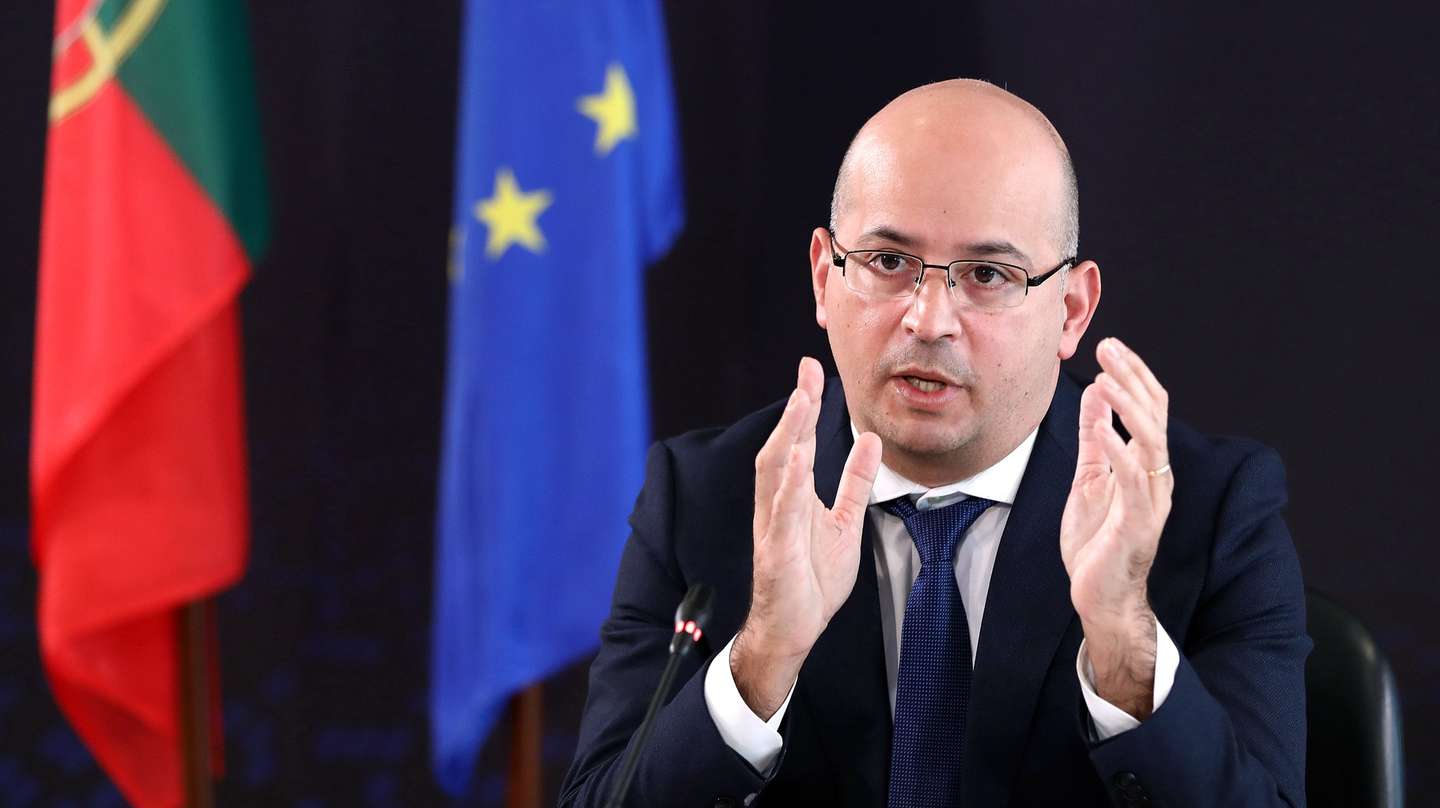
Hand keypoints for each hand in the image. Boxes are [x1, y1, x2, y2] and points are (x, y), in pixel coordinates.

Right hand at [731, 357, 881, 718]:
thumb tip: (870, 440)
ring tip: (801, 401)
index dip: (805, 405)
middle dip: (795, 408)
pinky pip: (783, 513)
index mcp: (794, 495)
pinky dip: (790, 485)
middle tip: (806, 371)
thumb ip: (855, 483)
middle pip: (784, 445)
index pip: (799, 441)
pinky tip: (798, 460)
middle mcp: (778, 503)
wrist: (792, 628)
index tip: (812, 369)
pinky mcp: (777, 551)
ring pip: (777, 472)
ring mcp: (774, 526)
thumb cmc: (811, 577)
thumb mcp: (845, 523)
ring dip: (790, 435)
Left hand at [1060, 338, 1173, 717]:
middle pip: (1154, 416)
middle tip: (1109, 347)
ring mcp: (1151, 500)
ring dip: (1128, 406)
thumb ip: (1094, 438)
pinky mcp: (1138, 523)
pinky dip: (1118, 449)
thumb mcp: (1090, 477)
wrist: (1099, 596)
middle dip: (1133, 378)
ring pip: (1150, 441)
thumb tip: (1093, 395)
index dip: (1133, 375)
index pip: (1149, 409)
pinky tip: (1102, 427)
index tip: (1110, 346)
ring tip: (1105, 378)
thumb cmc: (1097, 541)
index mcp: (1146, 465)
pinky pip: (1132, 479)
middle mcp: (1156, 477)